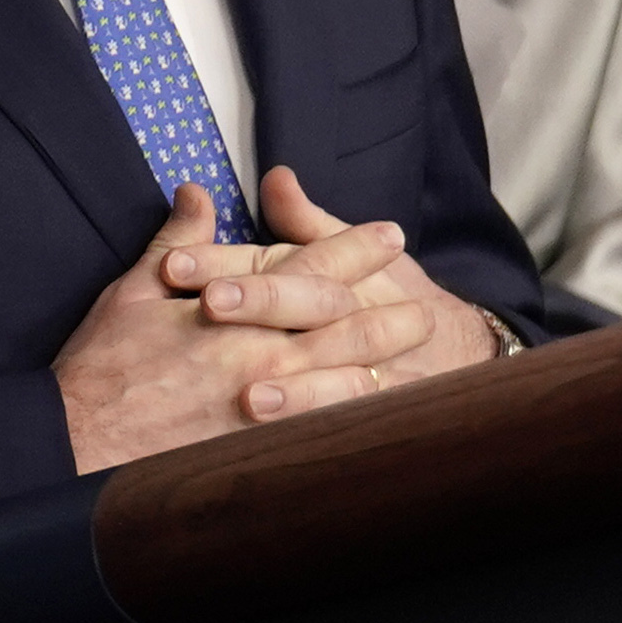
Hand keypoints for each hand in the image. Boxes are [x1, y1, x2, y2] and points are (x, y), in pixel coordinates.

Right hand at [53, 184, 445, 472]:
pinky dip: (357, 418)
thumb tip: (197, 194)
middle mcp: (262, 353)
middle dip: (391, 311)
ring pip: (350, 379)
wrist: (77, 439)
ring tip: (412, 363)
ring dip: (387, 365)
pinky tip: (379, 415)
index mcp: (235, 308)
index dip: (355, 248)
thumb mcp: (133, 290)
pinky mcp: (261, 446)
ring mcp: (268, 404)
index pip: (312, 267)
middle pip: (347, 324)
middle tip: (426, 307)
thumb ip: (176, 240)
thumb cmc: (102, 364)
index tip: (388, 236)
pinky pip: (325, 429)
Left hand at [169, 165, 505, 395]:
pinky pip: (347, 418)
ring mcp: (361, 363)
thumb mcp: (340, 252)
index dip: (221, 261)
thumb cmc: (379, 292)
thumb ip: (303, 221)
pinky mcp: (369, 404)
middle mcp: (344, 314)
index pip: (272, 261)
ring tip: (246, 396)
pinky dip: (320, 428)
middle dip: (260, 302)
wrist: (448, 345)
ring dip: (292, 386)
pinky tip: (287, 446)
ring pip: (332, 369)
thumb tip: (276, 177)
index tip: (173, 266)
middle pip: (305, 304)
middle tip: (209, 304)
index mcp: (325, 270)